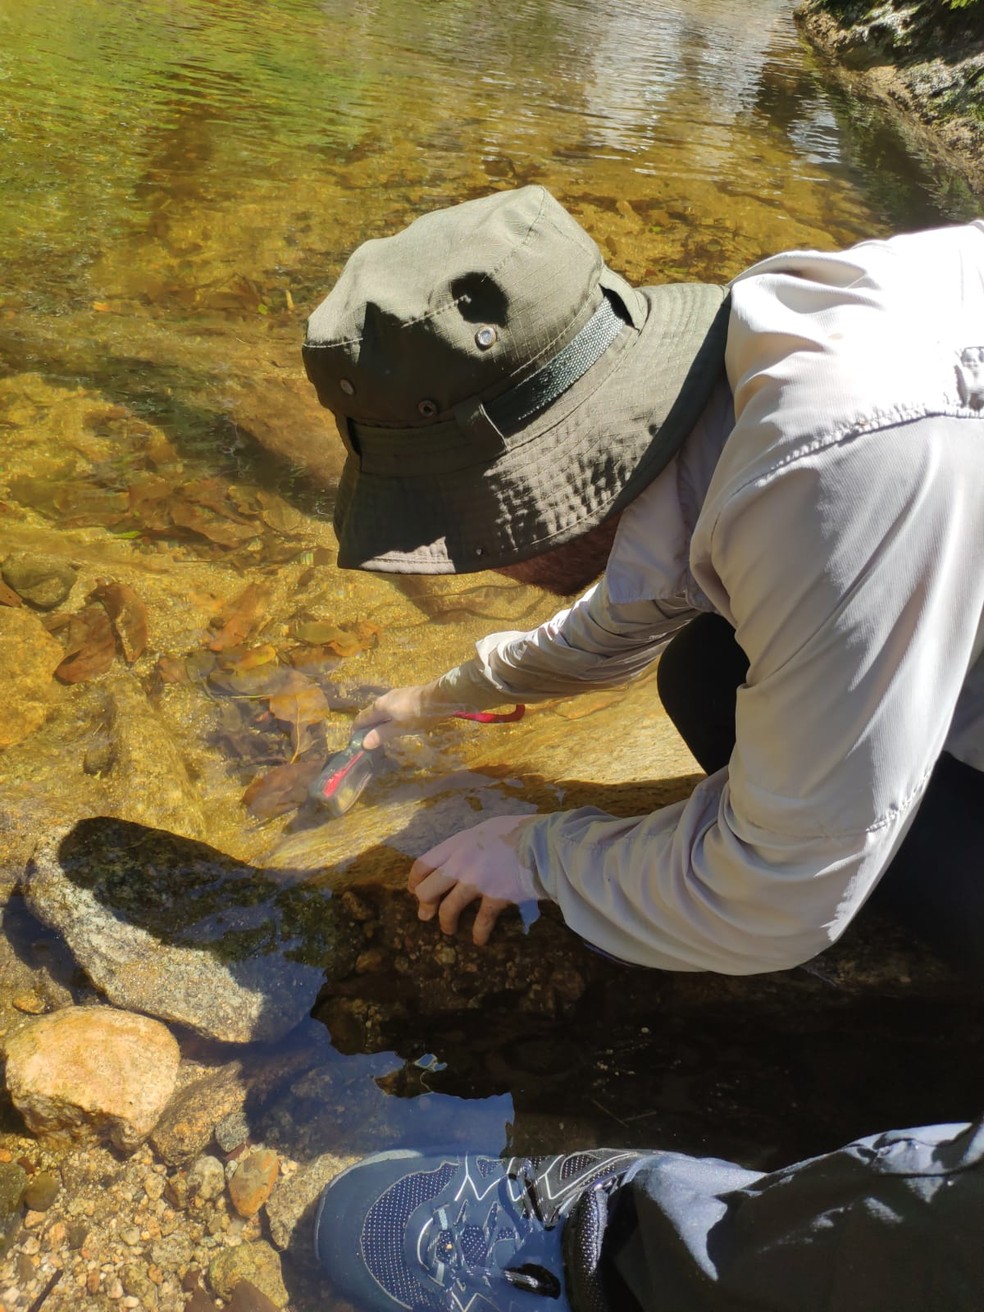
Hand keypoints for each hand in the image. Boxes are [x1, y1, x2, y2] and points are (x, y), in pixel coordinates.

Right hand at [354, 681, 455, 748]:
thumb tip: (363, 744)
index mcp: (378, 706)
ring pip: (382, 710)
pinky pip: (391, 708)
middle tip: (370, 741)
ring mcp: (395, 695)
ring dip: (379, 722)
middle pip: (371, 714)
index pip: (361, 718)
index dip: (356, 731)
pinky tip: (396, 724)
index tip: (356, 742)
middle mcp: (384, 698)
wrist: (438, 698)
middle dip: (368, 727)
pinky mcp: (406, 696)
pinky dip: (388, 717)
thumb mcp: (398, 728)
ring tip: (382, 734)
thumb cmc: (416, 716)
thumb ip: (380, 735)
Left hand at [409, 815, 536, 945]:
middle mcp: (460, 863)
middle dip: (424, 905)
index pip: (423, 864)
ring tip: (449, 930)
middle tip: (426, 914)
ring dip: (446, 923)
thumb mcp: (486, 829)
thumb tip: (460, 857)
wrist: (544, 843)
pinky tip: (479, 940)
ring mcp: (476, 882)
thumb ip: (469, 844)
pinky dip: (478, 934)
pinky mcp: (495, 898)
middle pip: (428, 889)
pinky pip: (481, 922)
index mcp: (457, 844)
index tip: (415, 891)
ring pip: (448, 909)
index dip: (415, 881)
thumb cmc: (518, 831)